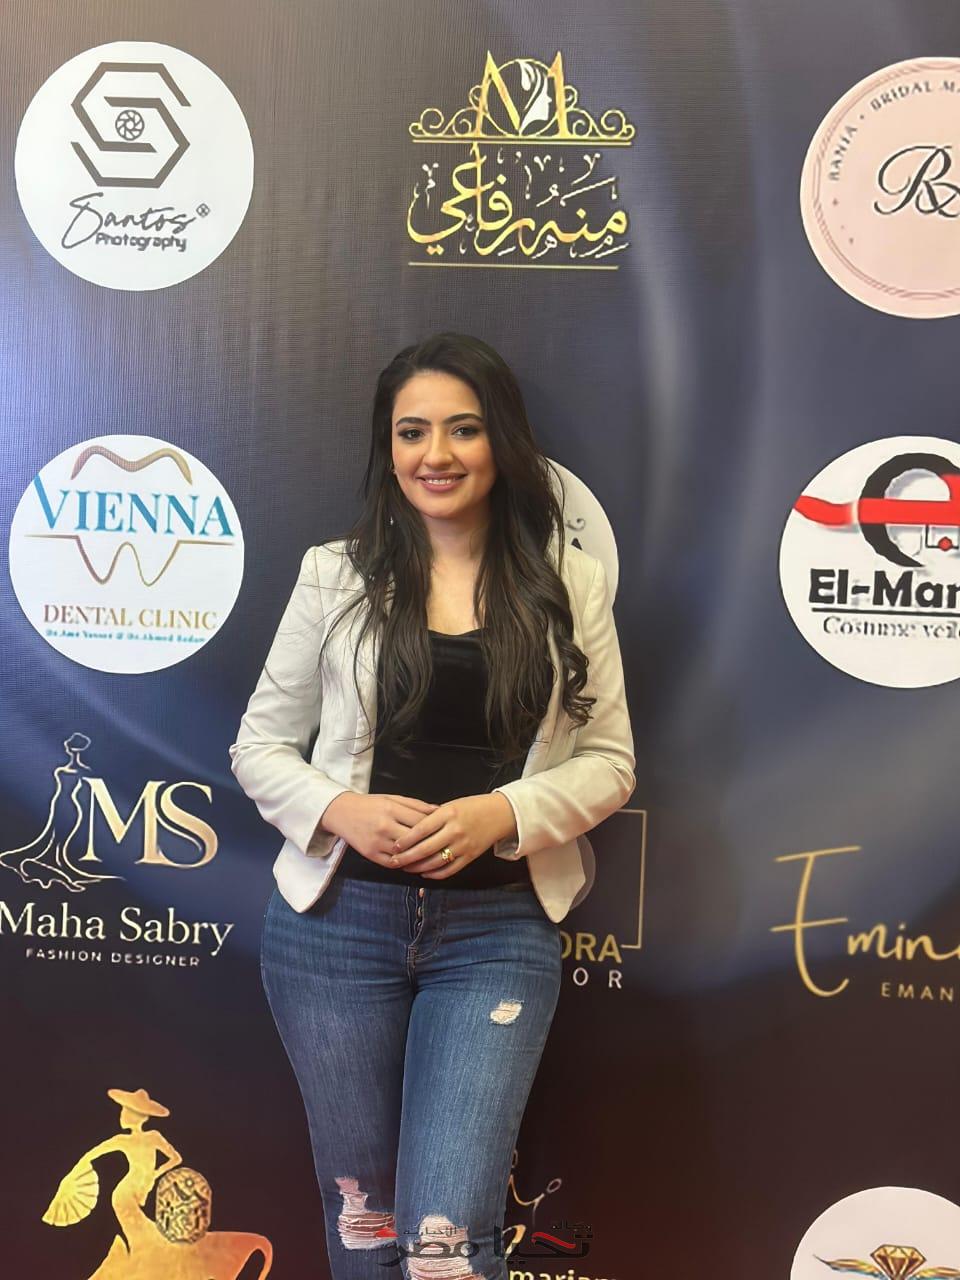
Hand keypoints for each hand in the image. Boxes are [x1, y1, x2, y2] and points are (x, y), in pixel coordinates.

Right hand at [321, 792, 437, 867]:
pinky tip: (414, 863)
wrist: (342, 812)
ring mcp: (377, 841)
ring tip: (432, 857)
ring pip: (405, 854)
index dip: (435, 827)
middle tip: (443, 846)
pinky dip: (405, 864)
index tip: (444, 830)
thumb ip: (416, 805)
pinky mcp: (370, 854)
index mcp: (391, 809)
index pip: (420, 821)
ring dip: (419, 857)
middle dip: (430, 843)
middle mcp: (384, 826)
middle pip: (414, 839)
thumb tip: (438, 810)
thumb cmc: (370, 804)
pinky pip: (392, 863)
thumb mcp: (393, 798)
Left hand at [389, 793, 516, 878]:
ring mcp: (463, 845)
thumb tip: (411, 828)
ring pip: (435, 862)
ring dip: (418, 867)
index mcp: (448, 814)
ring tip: (406, 867)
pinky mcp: (470, 856)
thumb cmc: (473, 807)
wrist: (500, 814)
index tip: (394, 846)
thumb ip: (433, 817)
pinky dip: (435, 874)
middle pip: (426, 848)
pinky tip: (424, 873)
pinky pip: (449, 869)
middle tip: (394, 861)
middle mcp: (455, 830)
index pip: (421, 829)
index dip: (406, 839)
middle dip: (407, 857)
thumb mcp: (452, 805)